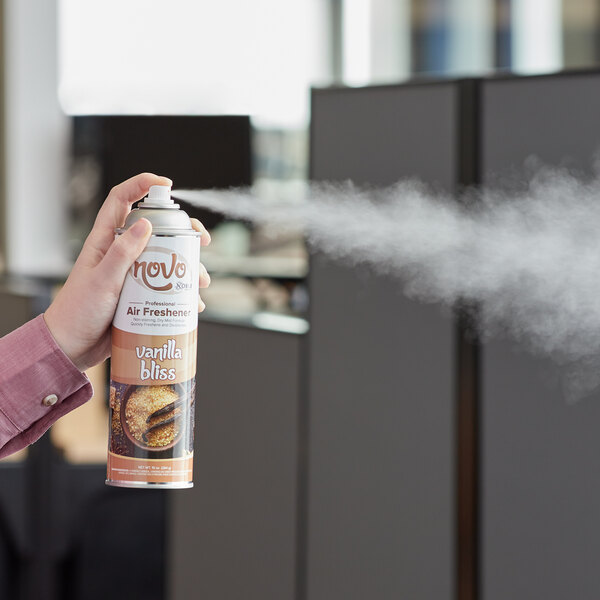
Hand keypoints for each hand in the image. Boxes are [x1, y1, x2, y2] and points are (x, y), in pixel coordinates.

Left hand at [44, 173, 210, 371]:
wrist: (72, 347)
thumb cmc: (78, 312)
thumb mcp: (102, 280)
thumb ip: (122, 252)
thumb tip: (145, 223)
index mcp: (104, 241)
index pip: (121, 200)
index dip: (142, 185)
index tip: (166, 184)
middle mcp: (121, 253)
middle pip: (156, 229)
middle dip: (183, 232)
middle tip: (201, 242)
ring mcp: (132, 274)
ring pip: (167, 260)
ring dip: (189, 268)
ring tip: (200, 282)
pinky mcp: (141, 295)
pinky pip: (167, 287)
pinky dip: (183, 293)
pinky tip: (193, 304)